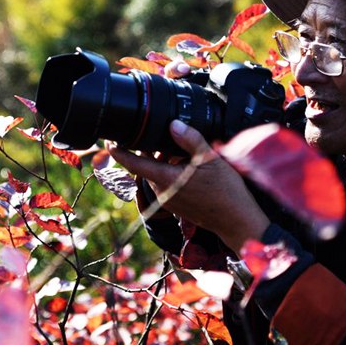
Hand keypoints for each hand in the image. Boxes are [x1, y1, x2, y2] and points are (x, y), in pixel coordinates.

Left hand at [110, 119, 269, 252]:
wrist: (236, 220)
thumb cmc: (226, 191)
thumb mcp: (210, 159)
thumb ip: (190, 140)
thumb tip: (173, 124)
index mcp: (167, 179)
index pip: (134, 164)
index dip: (120, 152)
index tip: (109, 142)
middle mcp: (162, 191)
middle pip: (146, 166)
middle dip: (151, 151)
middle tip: (167, 137)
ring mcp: (168, 200)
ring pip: (157, 174)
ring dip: (163, 161)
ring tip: (183, 152)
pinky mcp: (175, 205)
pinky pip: (165, 183)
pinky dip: (171, 172)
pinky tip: (188, 166)